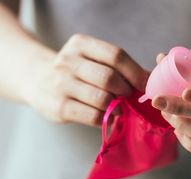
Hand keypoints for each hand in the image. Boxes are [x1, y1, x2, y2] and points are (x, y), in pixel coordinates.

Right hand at [24, 34, 148, 126]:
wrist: (37, 80)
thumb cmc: (76, 71)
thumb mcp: (92, 58)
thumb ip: (118, 66)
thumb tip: (150, 79)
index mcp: (81, 44)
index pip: (116, 55)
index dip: (135, 72)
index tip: (145, 85)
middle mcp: (68, 61)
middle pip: (110, 78)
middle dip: (126, 90)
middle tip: (130, 97)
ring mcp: (61, 84)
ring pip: (102, 99)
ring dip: (118, 106)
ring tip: (120, 107)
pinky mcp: (59, 107)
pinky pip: (93, 116)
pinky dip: (107, 118)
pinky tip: (109, 116)